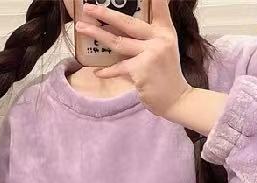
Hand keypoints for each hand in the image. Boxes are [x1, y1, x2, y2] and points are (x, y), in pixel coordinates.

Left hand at [75, 0, 190, 117]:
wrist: (176, 99)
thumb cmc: (166, 74)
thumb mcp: (166, 49)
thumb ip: (152, 35)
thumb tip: (127, 27)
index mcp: (165, 32)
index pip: (159, 8)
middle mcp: (159, 39)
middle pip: (127, 23)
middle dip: (105, 13)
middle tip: (88, 8)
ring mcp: (150, 54)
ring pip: (117, 42)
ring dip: (97, 34)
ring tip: (80, 28)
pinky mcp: (141, 71)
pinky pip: (118, 68)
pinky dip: (107, 71)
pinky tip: (97, 71)